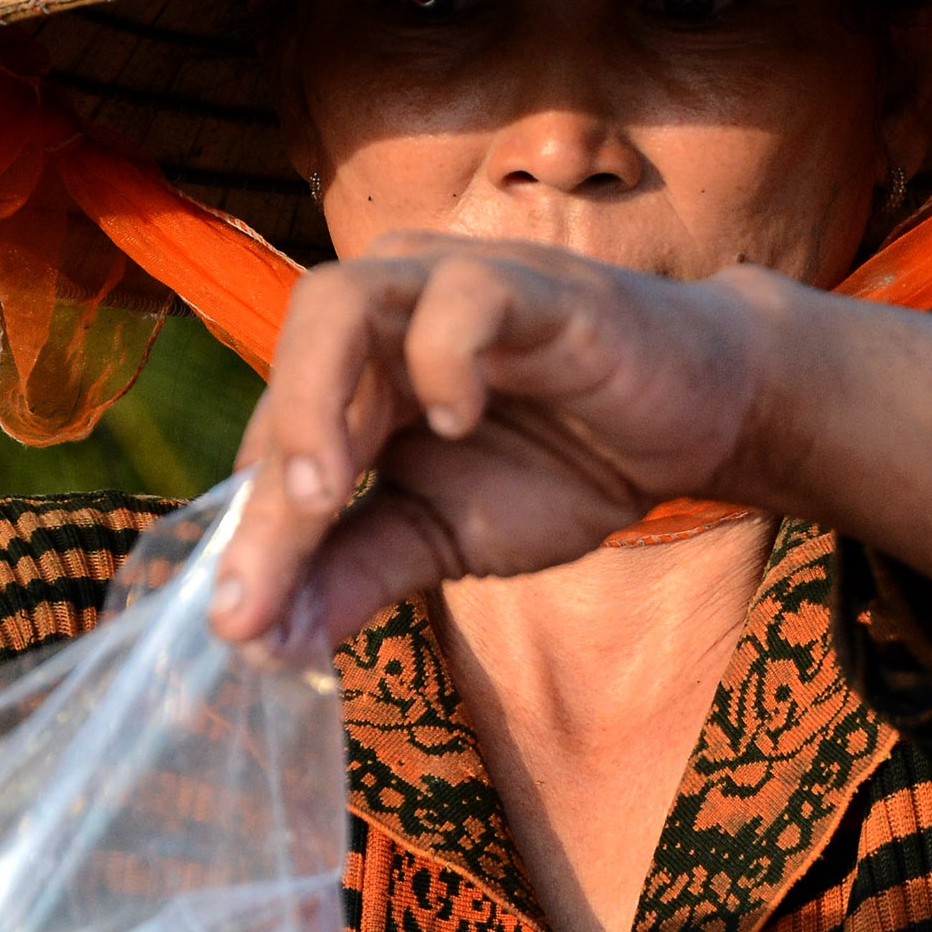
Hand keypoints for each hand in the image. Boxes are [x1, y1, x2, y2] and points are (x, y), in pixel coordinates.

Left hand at [215, 241, 766, 645]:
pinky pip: (461, 296)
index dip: (249, 536)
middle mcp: (382, 313)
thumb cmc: (561, 462)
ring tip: (326, 492)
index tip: (236, 629)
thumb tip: (264, 646)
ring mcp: (449, 285)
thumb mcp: (444, 538)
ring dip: (315, 403)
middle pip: (287, 372)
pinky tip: (458, 420)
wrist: (695, 420)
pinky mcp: (531, 286)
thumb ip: (355, 576)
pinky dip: (444, 358)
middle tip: (260, 585)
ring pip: (339, 304)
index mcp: (350, 373)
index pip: (273, 445)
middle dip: (268, 486)